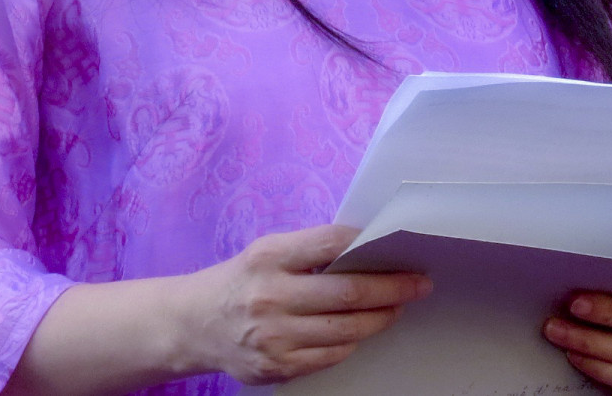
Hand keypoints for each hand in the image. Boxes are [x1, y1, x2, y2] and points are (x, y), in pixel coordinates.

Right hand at [168, 223, 430, 385]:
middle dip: (392, 288)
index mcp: (269, 257)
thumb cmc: (240, 281)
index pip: (331, 244)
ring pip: (346, 330)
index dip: (370, 243)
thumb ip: (309, 250)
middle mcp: (271, 297)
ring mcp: (274, 337)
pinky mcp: (277, 367)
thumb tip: (367, 247)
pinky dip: (351, 342)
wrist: (193, 325)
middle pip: (349, 293)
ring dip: (380, 318)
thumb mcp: (266, 252)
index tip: (400, 246)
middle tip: (419, 284)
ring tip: (396, 308)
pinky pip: (330, 356)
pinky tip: (360, 331)